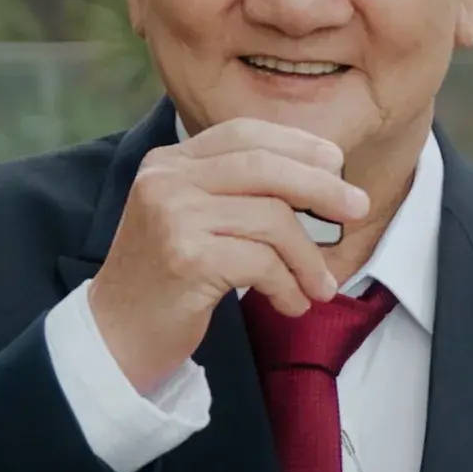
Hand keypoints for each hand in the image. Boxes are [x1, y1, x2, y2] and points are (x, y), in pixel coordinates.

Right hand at [89, 118, 369, 390]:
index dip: (298, 144)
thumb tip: (323, 181)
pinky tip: (291, 304)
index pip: (245, 134)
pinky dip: (288, 286)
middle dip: (321, 187)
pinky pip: (262, 262)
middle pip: (265, 166)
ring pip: (272, 218)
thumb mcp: (194, 220)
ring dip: (308, 257)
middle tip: (358, 208)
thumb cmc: (167, 282)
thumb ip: (238, 194)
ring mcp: (173, 216)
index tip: (336, 163)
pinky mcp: (186, 258)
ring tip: (321, 286)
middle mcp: (166, 180)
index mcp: (169, 162)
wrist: (115, 337)